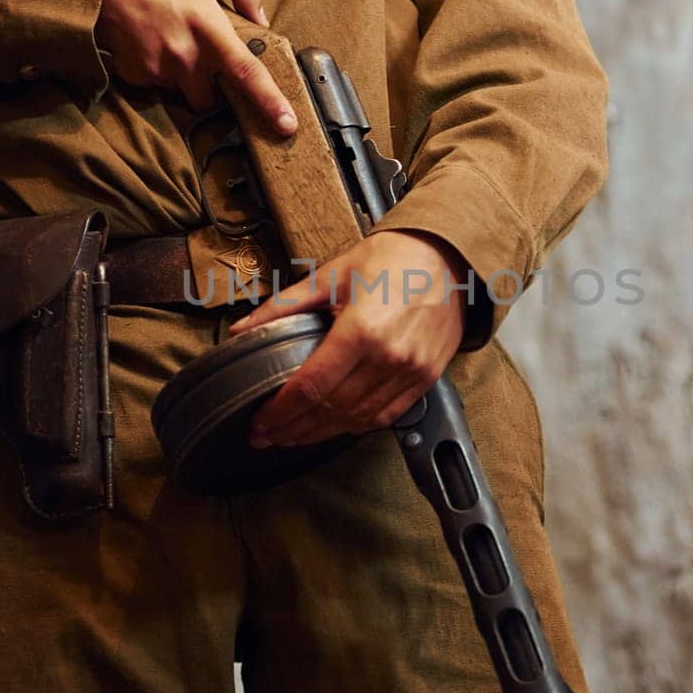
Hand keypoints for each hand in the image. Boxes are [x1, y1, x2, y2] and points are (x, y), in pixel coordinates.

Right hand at [96, 0, 295, 134]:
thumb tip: (261, 17)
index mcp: (208, 27)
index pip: (246, 73)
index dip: (270, 102)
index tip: (288, 126)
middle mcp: (184, 56)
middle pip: (211, 100)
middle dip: (214, 90)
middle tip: (207, 60)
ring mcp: (157, 68)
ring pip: (182, 90)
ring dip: (184, 75)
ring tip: (171, 36)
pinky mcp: (133, 74)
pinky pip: (155, 83)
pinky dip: (158, 67)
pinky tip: (149, 38)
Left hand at [229, 231, 468, 447]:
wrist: (448, 256)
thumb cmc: (394, 258)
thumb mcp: (332, 274)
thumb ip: (284, 306)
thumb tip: (244, 328)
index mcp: (362, 330)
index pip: (311, 386)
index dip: (280, 411)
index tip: (260, 423)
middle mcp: (389, 357)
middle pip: (331, 409)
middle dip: (293, 428)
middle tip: (267, 435)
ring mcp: (411, 372)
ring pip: (357, 419)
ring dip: (321, 433)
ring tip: (293, 436)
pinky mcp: (426, 378)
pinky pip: (386, 415)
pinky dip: (355, 426)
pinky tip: (333, 427)